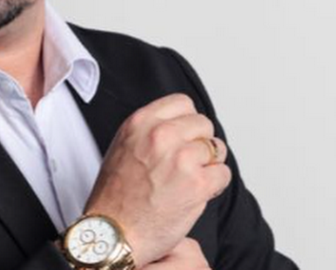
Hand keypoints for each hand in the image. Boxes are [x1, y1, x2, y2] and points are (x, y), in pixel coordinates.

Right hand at [84, 94, 231, 265]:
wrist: (112, 233)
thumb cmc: (115, 196)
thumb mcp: (123, 146)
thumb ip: (150, 129)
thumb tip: (180, 124)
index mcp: (140, 123)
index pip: (182, 102)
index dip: (187, 120)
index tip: (185, 134)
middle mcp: (160, 136)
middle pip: (203, 123)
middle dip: (200, 142)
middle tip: (189, 161)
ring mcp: (180, 159)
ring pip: (216, 148)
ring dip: (209, 164)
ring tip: (191, 178)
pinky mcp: (196, 184)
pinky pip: (223, 173)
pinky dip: (215, 184)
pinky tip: (197, 192)